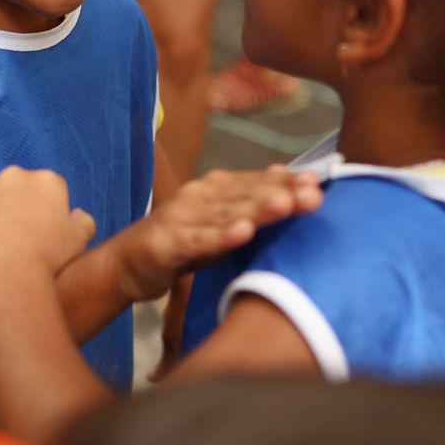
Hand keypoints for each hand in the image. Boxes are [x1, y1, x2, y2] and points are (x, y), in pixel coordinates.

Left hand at [0, 168, 97, 280]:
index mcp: (46, 180)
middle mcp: (12, 176)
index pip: (48, 189)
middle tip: (17, 238)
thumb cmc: (49, 259)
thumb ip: (83, 220)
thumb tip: (76, 214)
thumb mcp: (81, 239)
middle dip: (15, 206)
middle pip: (14, 188)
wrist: (7, 279)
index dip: (45, 211)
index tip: (42, 232)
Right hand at [116, 165, 323, 301]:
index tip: (318, 182)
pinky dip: (220, 236)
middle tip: (312, 195)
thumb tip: (289, 181)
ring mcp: (182, 217)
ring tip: (284, 206)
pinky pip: (198, 240)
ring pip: (225, 213)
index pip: (255, 181)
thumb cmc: (181, 242)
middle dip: (280, 193)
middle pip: (245, 194)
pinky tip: (241, 232)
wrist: (126, 263)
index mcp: (214, 188)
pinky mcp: (168, 242)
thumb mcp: (218, 223)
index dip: (286, 181)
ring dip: (256, 209)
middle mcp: (199, 196)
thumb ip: (249, 204)